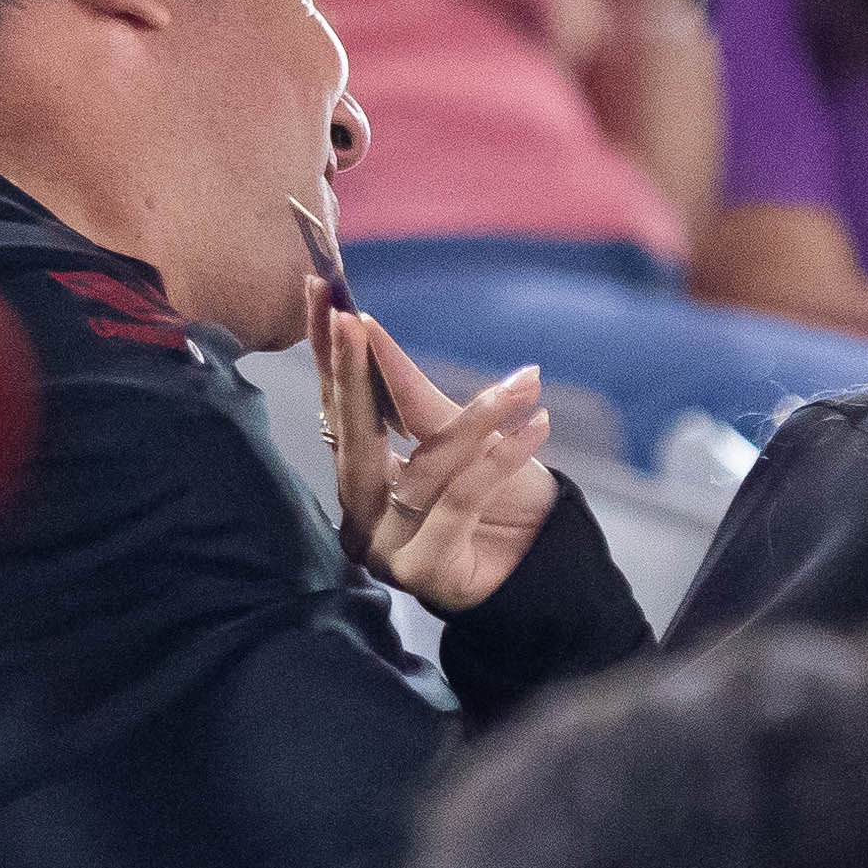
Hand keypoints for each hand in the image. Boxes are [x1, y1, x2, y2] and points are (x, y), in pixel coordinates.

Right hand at [309, 280, 563, 612]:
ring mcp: (385, 548)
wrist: (546, 572)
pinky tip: (535, 429)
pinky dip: (498, 461)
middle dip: (354, 374)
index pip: (337, 408)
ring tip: (525, 385)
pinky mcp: (423, 572)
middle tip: (355, 321)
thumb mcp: (461, 438)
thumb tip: (369, 328)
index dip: (327, 354)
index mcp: (360, 479)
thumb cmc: (502, 500)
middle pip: (354, 437)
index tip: (321, 294)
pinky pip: (459, 501)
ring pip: (424, 469)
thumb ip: (410, 397)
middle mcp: (360, 515)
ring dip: (476, 422)